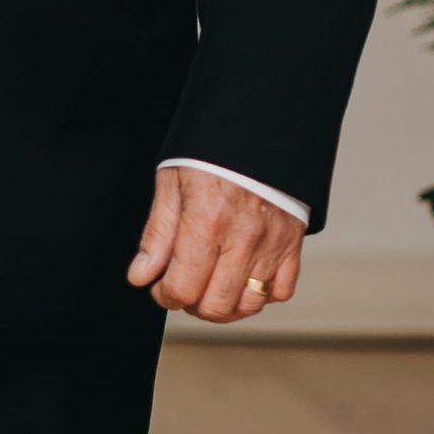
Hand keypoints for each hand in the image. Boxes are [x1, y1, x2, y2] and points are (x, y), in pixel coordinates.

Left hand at [128, 166, 304, 322]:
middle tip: (182, 286)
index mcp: (206, 221)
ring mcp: (272, 243)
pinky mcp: (292, 243)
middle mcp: (243, 237)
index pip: (182, 288)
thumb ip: (157, 234)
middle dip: (191, 304)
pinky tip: (241, 278)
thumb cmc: (212, 152)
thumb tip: (141, 276)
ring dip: (224, 306)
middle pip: (215, 306)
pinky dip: (260, 294)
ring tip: (209, 286)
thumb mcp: (171, 183)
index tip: (159, 286)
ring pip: (249, 305)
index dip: (164, 295)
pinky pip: (281, 291)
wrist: (259, 127)